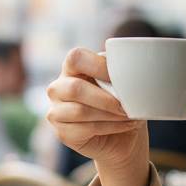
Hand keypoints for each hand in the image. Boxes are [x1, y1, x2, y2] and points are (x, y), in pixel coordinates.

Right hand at [47, 48, 145, 169]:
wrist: (124, 137)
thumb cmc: (121, 105)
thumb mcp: (123, 85)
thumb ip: (118, 68)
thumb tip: (119, 47)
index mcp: (72, 69)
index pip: (76, 58)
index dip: (99, 66)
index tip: (121, 77)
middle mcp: (58, 88)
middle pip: (75, 88)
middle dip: (105, 99)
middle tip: (126, 106)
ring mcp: (56, 112)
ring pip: (81, 111)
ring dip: (110, 115)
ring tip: (128, 116)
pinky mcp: (62, 133)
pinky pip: (86, 129)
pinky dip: (110, 127)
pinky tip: (124, 126)